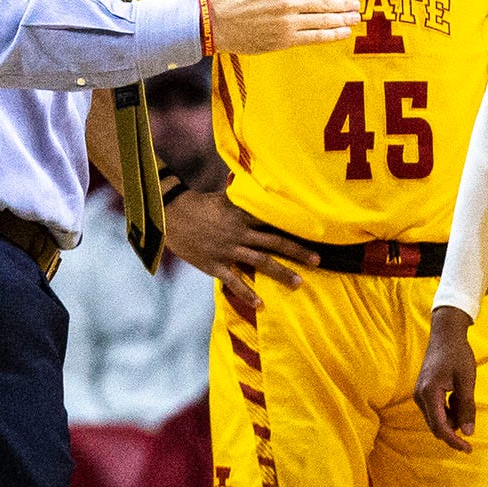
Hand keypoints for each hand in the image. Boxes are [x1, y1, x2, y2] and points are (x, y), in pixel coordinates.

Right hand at [163, 190, 318, 316]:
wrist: (170, 215)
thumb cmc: (198, 205)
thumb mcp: (223, 197)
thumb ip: (240, 194)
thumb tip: (253, 182)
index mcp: (243, 215)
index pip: (274, 221)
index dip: (294, 226)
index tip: (315, 232)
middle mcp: (239, 233)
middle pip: (274, 243)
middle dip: (297, 252)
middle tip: (317, 261)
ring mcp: (227, 250)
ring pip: (260, 262)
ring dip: (281, 273)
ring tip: (298, 283)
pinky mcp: (214, 265)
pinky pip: (233, 280)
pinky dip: (247, 292)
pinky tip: (260, 303)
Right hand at [204, 0, 362, 55]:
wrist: (212, 25)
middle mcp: (287, 2)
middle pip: (324, 2)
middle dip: (344, 5)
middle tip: (357, 6)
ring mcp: (287, 22)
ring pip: (323, 20)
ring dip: (342, 19)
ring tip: (355, 19)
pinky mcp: (283, 40)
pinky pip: (314, 37)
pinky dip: (331, 35)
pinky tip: (343, 33)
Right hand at [413, 306, 480, 451]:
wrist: (445, 335)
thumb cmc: (457, 355)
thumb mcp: (466, 381)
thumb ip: (466, 407)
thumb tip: (468, 432)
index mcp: (429, 394)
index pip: (440, 427)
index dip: (454, 441)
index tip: (468, 449)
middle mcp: (420, 396)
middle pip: (436, 425)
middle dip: (453, 430)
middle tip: (471, 426)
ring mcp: (420, 394)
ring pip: (436, 418)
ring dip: (452, 418)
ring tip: (465, 401)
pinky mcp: (423, 391)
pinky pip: (435, 409)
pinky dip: (448, 410)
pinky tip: (458, 399)